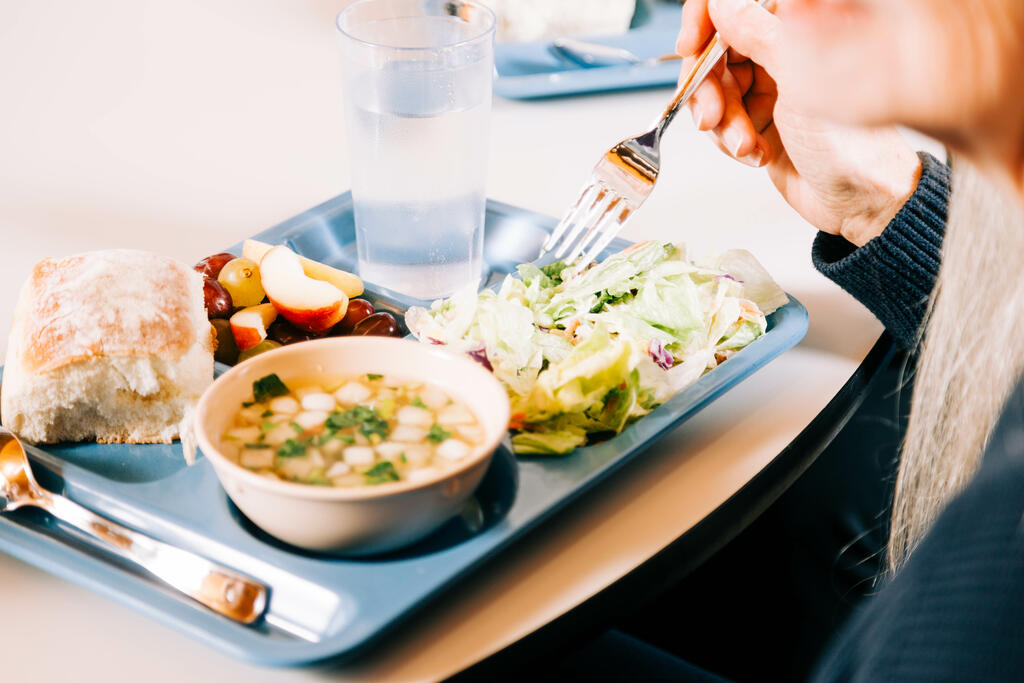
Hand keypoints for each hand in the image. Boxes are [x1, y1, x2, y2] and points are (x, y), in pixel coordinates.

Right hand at [677, 0, 921, 246]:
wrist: (859, 201)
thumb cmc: (849, 142)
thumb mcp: (798, 78)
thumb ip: (757, 32)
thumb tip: (721, 3)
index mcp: (798, 29)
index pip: (737, 6)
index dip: (705, 19)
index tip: (690, 44)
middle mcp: (783, 54)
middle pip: (716, 52)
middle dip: (708, 87)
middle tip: (712, 115)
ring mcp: (770, 89)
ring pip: (715, 91)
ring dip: (721, 122)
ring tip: (743, 144)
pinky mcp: (760, 121)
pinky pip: (722, 122)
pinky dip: (729, 140)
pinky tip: (754, 153)